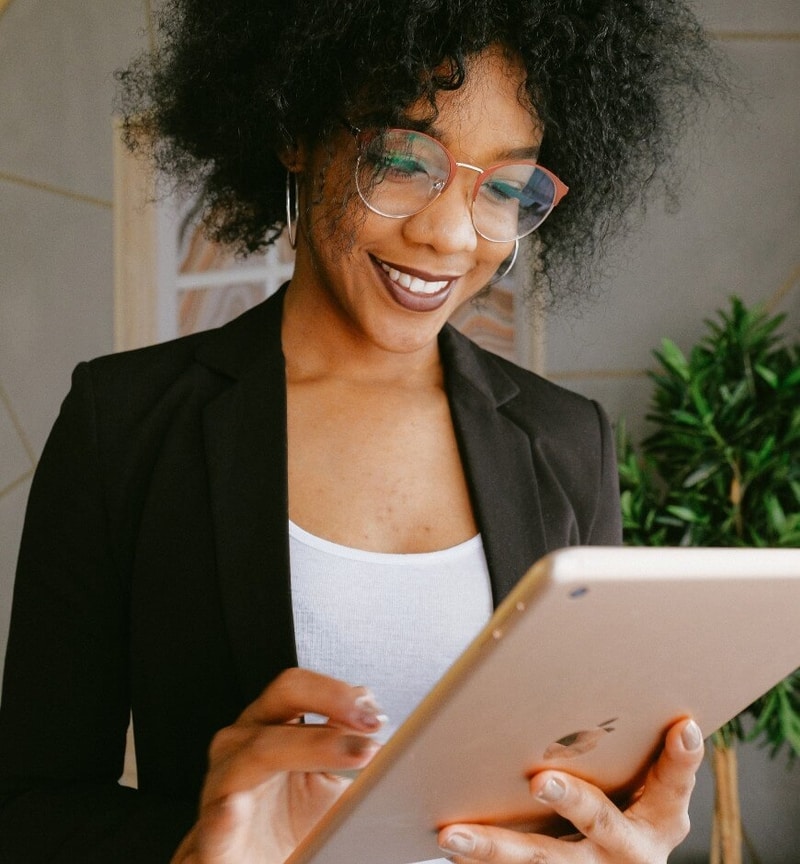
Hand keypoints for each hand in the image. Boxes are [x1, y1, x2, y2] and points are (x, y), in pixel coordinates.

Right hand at [171, 668, 384, 863]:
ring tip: (350, 755)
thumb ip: (348, 739)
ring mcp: (224, 783)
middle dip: (329, 705)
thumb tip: (376, 716)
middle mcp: (244, 742)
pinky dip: (226, 813)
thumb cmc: (294, 821)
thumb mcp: (331, 774)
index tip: (374, 717)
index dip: (338, 693)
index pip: (299, 687)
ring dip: (307, 748)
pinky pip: (217, 819)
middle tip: (369, 729)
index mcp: (271, 723)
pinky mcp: (213, 835)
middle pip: (281, 699)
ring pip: (256, 752)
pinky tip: (238, 808)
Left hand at [438, 717, 703, 863]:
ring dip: (494, 848)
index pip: (674, 784)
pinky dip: (479, 863)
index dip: (681, 758)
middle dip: (571, 801)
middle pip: (599, 821)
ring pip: (541, 861)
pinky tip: (449, 848)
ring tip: (452, 834)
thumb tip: (624, 684)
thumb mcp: (646, 787)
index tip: (681, 727)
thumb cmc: (627, 806)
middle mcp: (629, 850)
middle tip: (540, 782)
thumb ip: (636, 748)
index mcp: (660, 819)